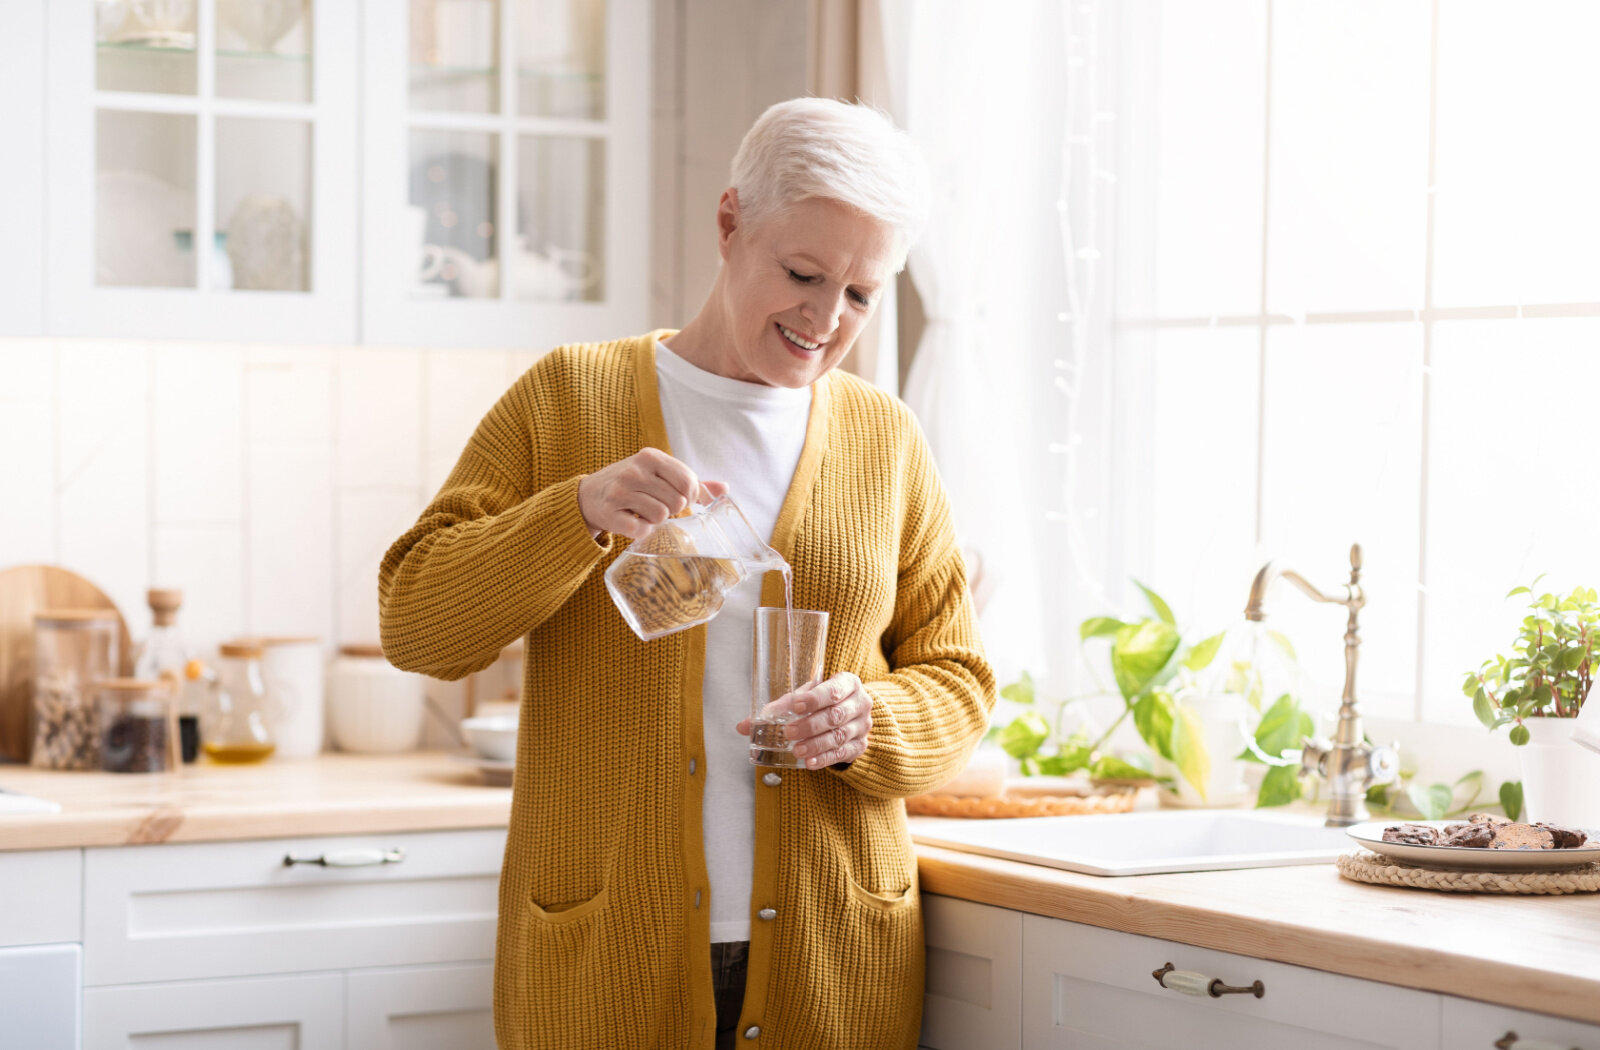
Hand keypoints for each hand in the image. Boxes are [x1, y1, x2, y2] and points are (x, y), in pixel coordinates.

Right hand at [578, 449, 727, 540]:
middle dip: (672, 509)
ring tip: (643, 512)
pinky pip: (642, 530)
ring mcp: (620, 492)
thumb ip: (690, 481)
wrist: (589, 494)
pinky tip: (632, 521)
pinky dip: (641, 531)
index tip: (678, 497)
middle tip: (656, 505)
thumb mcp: (658, 473)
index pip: (688, 481)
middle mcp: (635, 471)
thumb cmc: (632, 483)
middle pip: (677, 502)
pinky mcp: (610, 513)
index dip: (689, 496)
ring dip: (656, 520)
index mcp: (650, 456)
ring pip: (661, 516)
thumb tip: (724, 488)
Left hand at [737, 672, 871, 769]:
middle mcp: (860, 703)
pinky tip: (808, 763)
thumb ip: (779, 708)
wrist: (853, 713)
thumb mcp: (805, 697)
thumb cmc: (824, 701)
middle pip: (836, 715)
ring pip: (839, 736)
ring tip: (796, 750)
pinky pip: (842, 753)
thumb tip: (744, 726)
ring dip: (815, 744)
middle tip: (789, 732)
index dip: (815, 698)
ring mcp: (862, 726)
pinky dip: (824, 759)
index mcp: (848, 683)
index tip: (796, 706)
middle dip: (810, 725)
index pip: (834, 690)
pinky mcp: (859, 746)